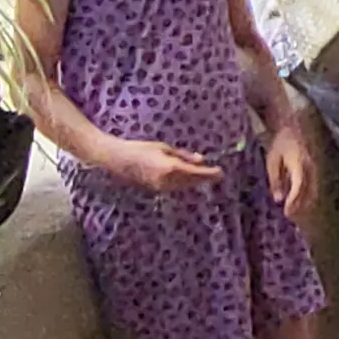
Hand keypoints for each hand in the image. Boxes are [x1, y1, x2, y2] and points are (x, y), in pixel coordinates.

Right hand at [91, 138, 221, 192]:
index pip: (196, 174)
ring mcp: (161, 188)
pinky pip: (175, 187)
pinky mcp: (156, 190)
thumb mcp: (164, 148)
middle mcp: (168, 181)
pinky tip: (188, 178)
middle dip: (204, 178)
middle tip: (216, 174)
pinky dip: (184, 182)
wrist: (118, 160)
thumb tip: (200, 159)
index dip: (210, 174)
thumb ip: (183, 155)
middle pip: (192, 182)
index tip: (221, 173)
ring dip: (194, 181)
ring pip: (184, 186)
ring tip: (205, 175)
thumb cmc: (140, 148)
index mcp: (171, 168)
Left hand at [265, 116, 321, 223]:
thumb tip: (278, 200)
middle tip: (288, 215)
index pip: (299, 186)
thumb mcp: (272, 161)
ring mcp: (315, 167)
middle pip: (309, 192)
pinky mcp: (316, 168)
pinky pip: (314, 185)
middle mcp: (310, 167)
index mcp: (299, 164)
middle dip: (299, 205)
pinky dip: (307, 195)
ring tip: (293, 210)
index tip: (286, 212)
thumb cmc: (280, 143)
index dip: (294, 201)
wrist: (294, 126)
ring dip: (304, 202)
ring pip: (313, 190)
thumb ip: (275, 181)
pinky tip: (298, 200)